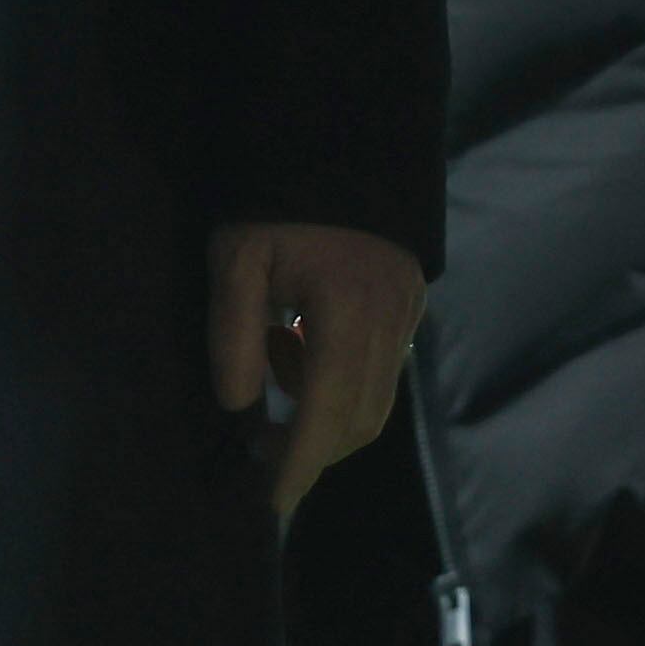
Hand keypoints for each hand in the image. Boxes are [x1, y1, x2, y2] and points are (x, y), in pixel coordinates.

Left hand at [207, 219, 425, 519]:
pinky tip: (300, 355)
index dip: (299, 464)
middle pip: (359, 419)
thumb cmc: (277, 203)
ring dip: (326, 420)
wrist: (341, 142)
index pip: (325, 412)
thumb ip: (233, 335)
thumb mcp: (237, 259)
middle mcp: (387, 322)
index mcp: (345, 312)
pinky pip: (382, 372)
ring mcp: (406, 315)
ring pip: (376, 402)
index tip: (272, 503)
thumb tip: (240, 406)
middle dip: (310, 450)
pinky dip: (342, 387)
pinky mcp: (410, 305)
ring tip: (273, 386)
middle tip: (256, 447)